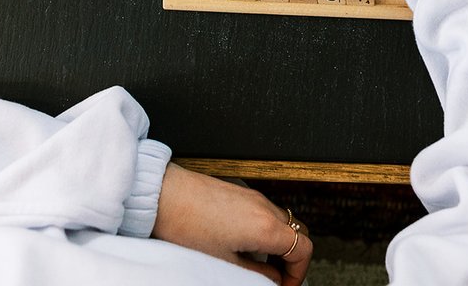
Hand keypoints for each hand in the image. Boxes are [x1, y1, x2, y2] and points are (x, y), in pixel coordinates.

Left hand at [152, 163, 311, 285]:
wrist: (164, 196)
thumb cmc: (189, 227)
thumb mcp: (225, 263)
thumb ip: (256, 273)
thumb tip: (272, 279)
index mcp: (265, 226)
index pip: (303, 248)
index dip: (298, 274)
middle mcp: (263, 206)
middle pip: (296, 232)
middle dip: (290, 258)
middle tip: (274, 278)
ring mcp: (252, 196)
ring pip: (280, 221)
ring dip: (276, 244)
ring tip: (255, 263)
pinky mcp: (239, 192)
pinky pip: (263, 212)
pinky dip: (263, 230)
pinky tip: (240, 244)